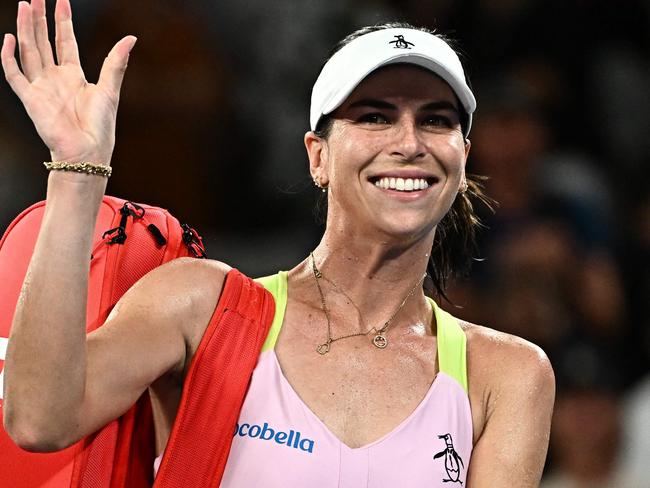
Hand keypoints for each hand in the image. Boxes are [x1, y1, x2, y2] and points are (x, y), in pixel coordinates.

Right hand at [1, 0, 135, 164]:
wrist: (87, 151)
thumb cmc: (100, 126)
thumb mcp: (110, 89)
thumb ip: (116, 62)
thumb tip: (131, 38)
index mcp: (75, 76)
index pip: (65, 42)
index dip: (63, 22)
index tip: (61, 2)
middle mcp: (55, 79)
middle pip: (43, 42)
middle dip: (40, 19)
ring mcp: (41, 87)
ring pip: (29, 51)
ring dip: (25, 29)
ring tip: (23, 5)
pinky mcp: (30, 99)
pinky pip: (14, 74)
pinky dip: (9, 57)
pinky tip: (9, 38)